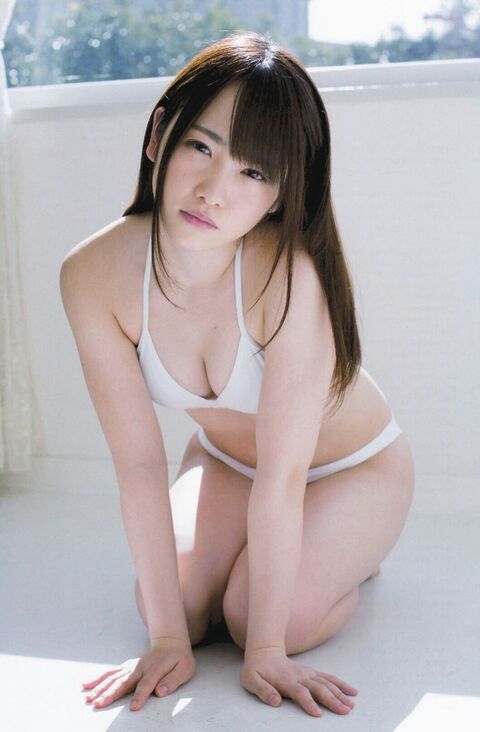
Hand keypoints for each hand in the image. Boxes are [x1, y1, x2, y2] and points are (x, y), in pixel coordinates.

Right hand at [81, 639, 195, 710]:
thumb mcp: (185, 668)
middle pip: (124, 682)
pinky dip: (98, 679)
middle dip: (111, 694)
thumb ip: (173, 680)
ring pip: (114, 677)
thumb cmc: (179, 658)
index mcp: (156, 669)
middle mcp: (140, 667)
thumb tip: (161, 691)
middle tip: (98, 704)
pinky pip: (111, 673)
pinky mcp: (126, 667)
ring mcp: (131, 666)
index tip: (134, 708)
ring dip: (100, 688)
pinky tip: (87, 685)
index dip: (141, 695)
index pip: (147, 684)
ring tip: (89, 698)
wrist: (170, 642)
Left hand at [240, 648, 357, 716]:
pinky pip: (329, 678)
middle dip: (332, 700)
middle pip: (319, 688)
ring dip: (340, 693)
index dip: (309, 703)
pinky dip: (341, 684)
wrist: (264, 651)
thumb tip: (276, 702)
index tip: (318, 714)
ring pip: (327, 683)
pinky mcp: (312, 672)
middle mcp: (300, 676)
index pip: (300, 692)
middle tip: (345, 711)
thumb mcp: (251, 680)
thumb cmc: (256, 670)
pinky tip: (351, 691)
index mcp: (286, 680)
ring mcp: (307, 673)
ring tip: (351, 704)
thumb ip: (263, 691)